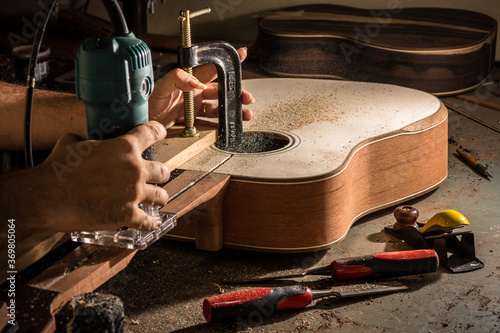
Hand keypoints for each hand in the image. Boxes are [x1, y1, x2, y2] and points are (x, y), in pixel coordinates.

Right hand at [2, 121, 169, 233]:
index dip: (158, 132)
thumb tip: (83, 140)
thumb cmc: (58, 170)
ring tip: (158, 199)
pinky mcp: (127, 215)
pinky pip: (148, 221)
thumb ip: (86, 139)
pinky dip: (151, 222)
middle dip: (160, 173)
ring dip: (159, 197)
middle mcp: (135, 169)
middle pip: (163, 170)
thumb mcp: (72, 143)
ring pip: (161, 195)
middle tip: (156, 176)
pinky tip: (154, 222)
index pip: (151, 133)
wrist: (48, 198)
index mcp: (125, 147)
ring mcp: (133, 193)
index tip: (161, 133)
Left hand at [149, 47, 253, 127]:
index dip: (226, 62)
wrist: (136, 124)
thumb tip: (194, 81)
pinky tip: (228, 128)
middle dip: (235, 94)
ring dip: (232, 112)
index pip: (211, 68)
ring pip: (218, 109)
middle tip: (246, 97)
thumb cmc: (144, 104)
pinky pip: (209, 126)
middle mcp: (193, 94)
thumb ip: (176, 79)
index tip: (240, 55)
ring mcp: (193, 110)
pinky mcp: (191, 124)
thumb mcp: (159, 88)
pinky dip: (220, 128)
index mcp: (188, 82)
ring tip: (243, 115)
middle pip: (220, 92)